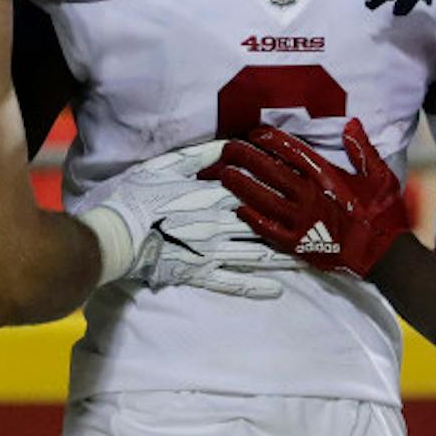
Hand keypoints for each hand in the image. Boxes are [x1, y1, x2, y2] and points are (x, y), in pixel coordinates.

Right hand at [81, 143, 295, 297]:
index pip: (254, 191)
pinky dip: (256, 287)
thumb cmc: (136, 197)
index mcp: (212, 196)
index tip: (305, 194)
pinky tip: (278, 290)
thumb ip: (199, 156)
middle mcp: (219, 224)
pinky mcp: (200, 273)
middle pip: (264, 225)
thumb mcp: (165, 166)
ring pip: (256, 254)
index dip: (280, 192)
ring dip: (285, 257)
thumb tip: (229, 145)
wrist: (114, 236)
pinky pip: (233, 282)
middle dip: (293, 227)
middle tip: (321, 231)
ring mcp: (212, 252)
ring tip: (310, 259)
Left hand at [217, 119, 409, 277]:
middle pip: (268, 170)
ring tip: (223, 173)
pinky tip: (239, 210)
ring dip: (240, 184)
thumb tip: (351, 124)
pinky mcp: (298, 243)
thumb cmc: (383, 215)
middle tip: (227, 148)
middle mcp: (310, 195)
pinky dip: (251, 218)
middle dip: (244, 156)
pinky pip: (268, 229)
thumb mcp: (380, 176)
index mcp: (327, 176)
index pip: (291, 150)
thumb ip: (362, 149)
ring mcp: (302, 220)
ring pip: (262, 197)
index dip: (269, 139)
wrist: (383, 254)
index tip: (255, 133)